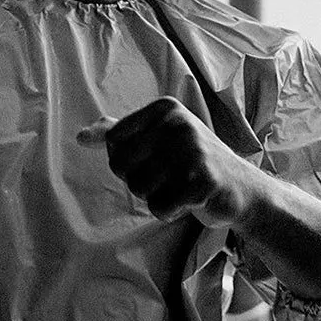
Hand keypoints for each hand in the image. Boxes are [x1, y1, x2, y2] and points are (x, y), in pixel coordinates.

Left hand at [77, 97, 254, 228]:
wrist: (240, 187)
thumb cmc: (192, 161)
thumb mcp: (157, 138)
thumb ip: (119, 134)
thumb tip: (80, 137)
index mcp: (163, 109)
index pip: (113, 140)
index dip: (125, 160)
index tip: (152, 159)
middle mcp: (177, 123)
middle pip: (121, 165)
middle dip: (139, 180)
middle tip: (167, 177)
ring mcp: (192, 151)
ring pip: (139, 188)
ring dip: (155, 197)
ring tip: (179, 186)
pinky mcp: (202, 181)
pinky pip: (160, 207)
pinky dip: (169, 211)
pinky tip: (187, 200)